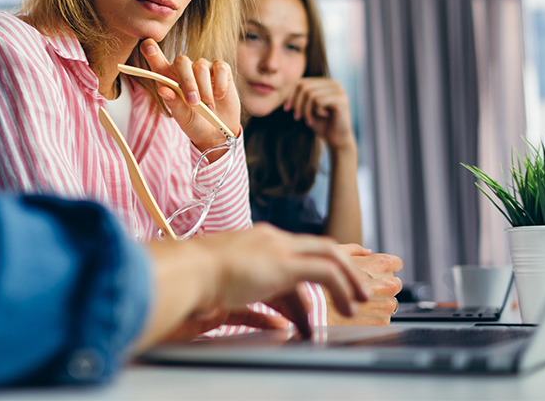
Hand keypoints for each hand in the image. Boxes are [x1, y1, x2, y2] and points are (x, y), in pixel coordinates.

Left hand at [139, 38, 240, 154]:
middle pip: (182, 61)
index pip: (157, 60)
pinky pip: (220, 68)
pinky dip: (219, 84)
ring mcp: (203, 68)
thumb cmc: (194, 122)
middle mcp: (185, 70)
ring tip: (208, 107)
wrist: (217, 131)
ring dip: (204, 89)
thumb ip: (173, 103)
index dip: (151, 50)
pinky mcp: (221, 70)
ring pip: (201, 67)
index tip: (148, 46)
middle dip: (187, 82)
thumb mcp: (182, 116)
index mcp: (169, 78)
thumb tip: (162, 89)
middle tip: (193, 102)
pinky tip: (219, 97)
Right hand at [167, 224, 366, 338]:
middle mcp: (270, 238)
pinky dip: (342, 287)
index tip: (334, 268)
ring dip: (349, 278)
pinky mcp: (284, 263)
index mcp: (254, 240)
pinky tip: (346, 305)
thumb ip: (241, 289)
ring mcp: (278, 248)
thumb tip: (252, 305)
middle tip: (357, 285)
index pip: (295, 248)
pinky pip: (326, 272)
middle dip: (344, 263)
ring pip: (329, 254)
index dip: (316, 259)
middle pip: (318, 244)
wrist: (187, 271)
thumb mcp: (222, 281)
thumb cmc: (193, 279)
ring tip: (358, 301)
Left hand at [283, 77, 354, 151]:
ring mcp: (338, 90)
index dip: (291, 96)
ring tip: (309, 120)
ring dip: (306, 110)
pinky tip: (323, 116)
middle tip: (297, 117)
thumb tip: (285, 93)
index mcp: (325, 83)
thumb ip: (299, 98)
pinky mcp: (341, 99)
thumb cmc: (322, 124)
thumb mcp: (307, 109)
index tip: (287, 109)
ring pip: (310, 94)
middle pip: (304, 87)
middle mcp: (333, 83)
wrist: (337, 139)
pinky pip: (319, 101)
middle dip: (297, 104)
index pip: (301, 82)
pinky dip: (316, 111)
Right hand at [324, 244, 402, 325]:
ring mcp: (388, 305)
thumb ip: (356, 250)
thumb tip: (367, 252)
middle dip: (382, 285)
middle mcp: (390, 284)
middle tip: (361, 288)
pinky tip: (355, 312)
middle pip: (394, 283)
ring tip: (355, 302)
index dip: (384, 267)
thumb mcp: (336, 254)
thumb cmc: (324, 278)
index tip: (375, 271)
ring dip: (377, 302)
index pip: (397, 263)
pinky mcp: (383, 322)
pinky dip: (372, 316)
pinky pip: (381, 317)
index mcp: (383, 264)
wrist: (316, 308)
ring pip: (388, 302)